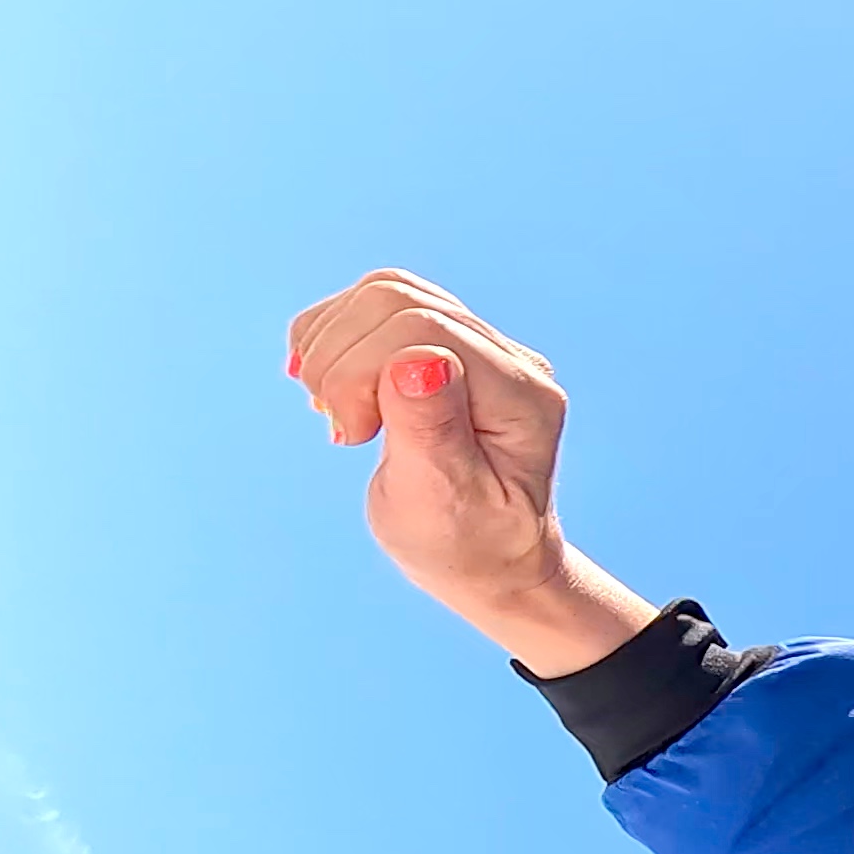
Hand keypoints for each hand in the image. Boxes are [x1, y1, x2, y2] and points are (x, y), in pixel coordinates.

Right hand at [286, 269, 651, 674]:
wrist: (488, 560)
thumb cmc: (468, 546)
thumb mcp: (445, 505)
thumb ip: (431, 431)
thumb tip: (421, 358)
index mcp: (522, 397)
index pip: (423, 330)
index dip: (361, 372)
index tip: (352, 436)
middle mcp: (510, 360)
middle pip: (397, 299)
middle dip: (342, 359)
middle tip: (345, 428)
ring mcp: (478, 348)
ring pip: (383, 294)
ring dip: (332, 347)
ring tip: (338, 413)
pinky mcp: (442, 346)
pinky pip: (375, 307)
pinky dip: (333, 340)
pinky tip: (331, 392)